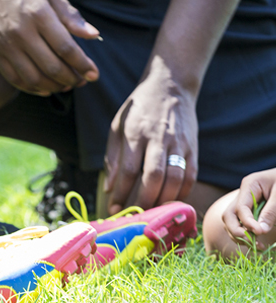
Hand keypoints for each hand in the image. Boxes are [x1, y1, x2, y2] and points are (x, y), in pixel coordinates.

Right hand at [0, 0, 100, 94]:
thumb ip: (71, 16)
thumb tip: (93, 35)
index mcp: (38, 14)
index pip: (66, 48)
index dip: (83, 65)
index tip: (93, 74)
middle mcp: (21, 32)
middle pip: (51, 66)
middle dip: (72, 78)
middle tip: (82, 80)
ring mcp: (5, 44)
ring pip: (33, 78)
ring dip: (53, 87)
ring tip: (65, 85)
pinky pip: (13, 78)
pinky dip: (31, 88)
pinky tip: (44, 88)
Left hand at [104, 61, 198, 213]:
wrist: (170, 87)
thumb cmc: (139, 110)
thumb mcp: (117, 125)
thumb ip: (113, 156)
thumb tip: (109, 187)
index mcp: (135, 133)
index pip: (130, 169)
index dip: (122, 192)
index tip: (114, 207)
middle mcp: (158, 139)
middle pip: (154, 177)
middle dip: (145, 201)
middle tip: (136, 215)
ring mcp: (178, 143)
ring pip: (175, 178)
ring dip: (164, 200)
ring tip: (153, 212)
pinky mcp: (193, 147)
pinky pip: (190, 175)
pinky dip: (181, 192)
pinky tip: (171, 201)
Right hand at [222, 168, 275, 241]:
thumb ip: (270, 212)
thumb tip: (261, 231)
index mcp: (249, 185)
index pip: (240, 208)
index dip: (247, 222)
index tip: (259, 233)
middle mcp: (243, 195)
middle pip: (228, 215)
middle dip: (236, 231)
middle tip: (252, 243)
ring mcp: (244, 203)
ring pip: (231, 222)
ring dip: (240, 236)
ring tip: (257, 246)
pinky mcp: (250, 211)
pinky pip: (241, 224)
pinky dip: (246, 235)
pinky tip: (257, 243)